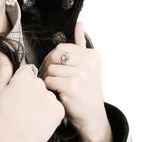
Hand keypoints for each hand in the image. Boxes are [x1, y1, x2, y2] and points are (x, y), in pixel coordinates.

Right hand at [0, 48, 64, 141]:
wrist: (11, 140)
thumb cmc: (3, 115)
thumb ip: (3, 67)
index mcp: (25, 76)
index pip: (29, 73)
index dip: (23, 85)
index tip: (19, 96)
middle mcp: (40, 84)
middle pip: (40, 83)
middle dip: (34, 93)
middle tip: (24, 107)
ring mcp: (50, 97)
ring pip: (48, 95)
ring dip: (42, 103)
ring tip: (31, 114)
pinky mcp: (59, 110)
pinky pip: (56, 107)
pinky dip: (50, 113)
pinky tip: (40, 119)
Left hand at [39, 22, 112, 141]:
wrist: (92, 117)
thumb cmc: (87, 92)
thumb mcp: (89, 66)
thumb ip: (82, 45)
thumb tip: (79, 24)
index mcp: (93, 55)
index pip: (62, 48)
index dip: (54, 59)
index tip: (56, 69)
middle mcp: (89, 62)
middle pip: (55, 55)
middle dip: (49, 66)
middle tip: (51, 77)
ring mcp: (82, 73)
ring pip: (50, 68)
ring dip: (48, 79)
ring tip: (57, 87)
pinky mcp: (72, 86)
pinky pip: (49, 80)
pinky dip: (49, 88)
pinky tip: (57, 93)